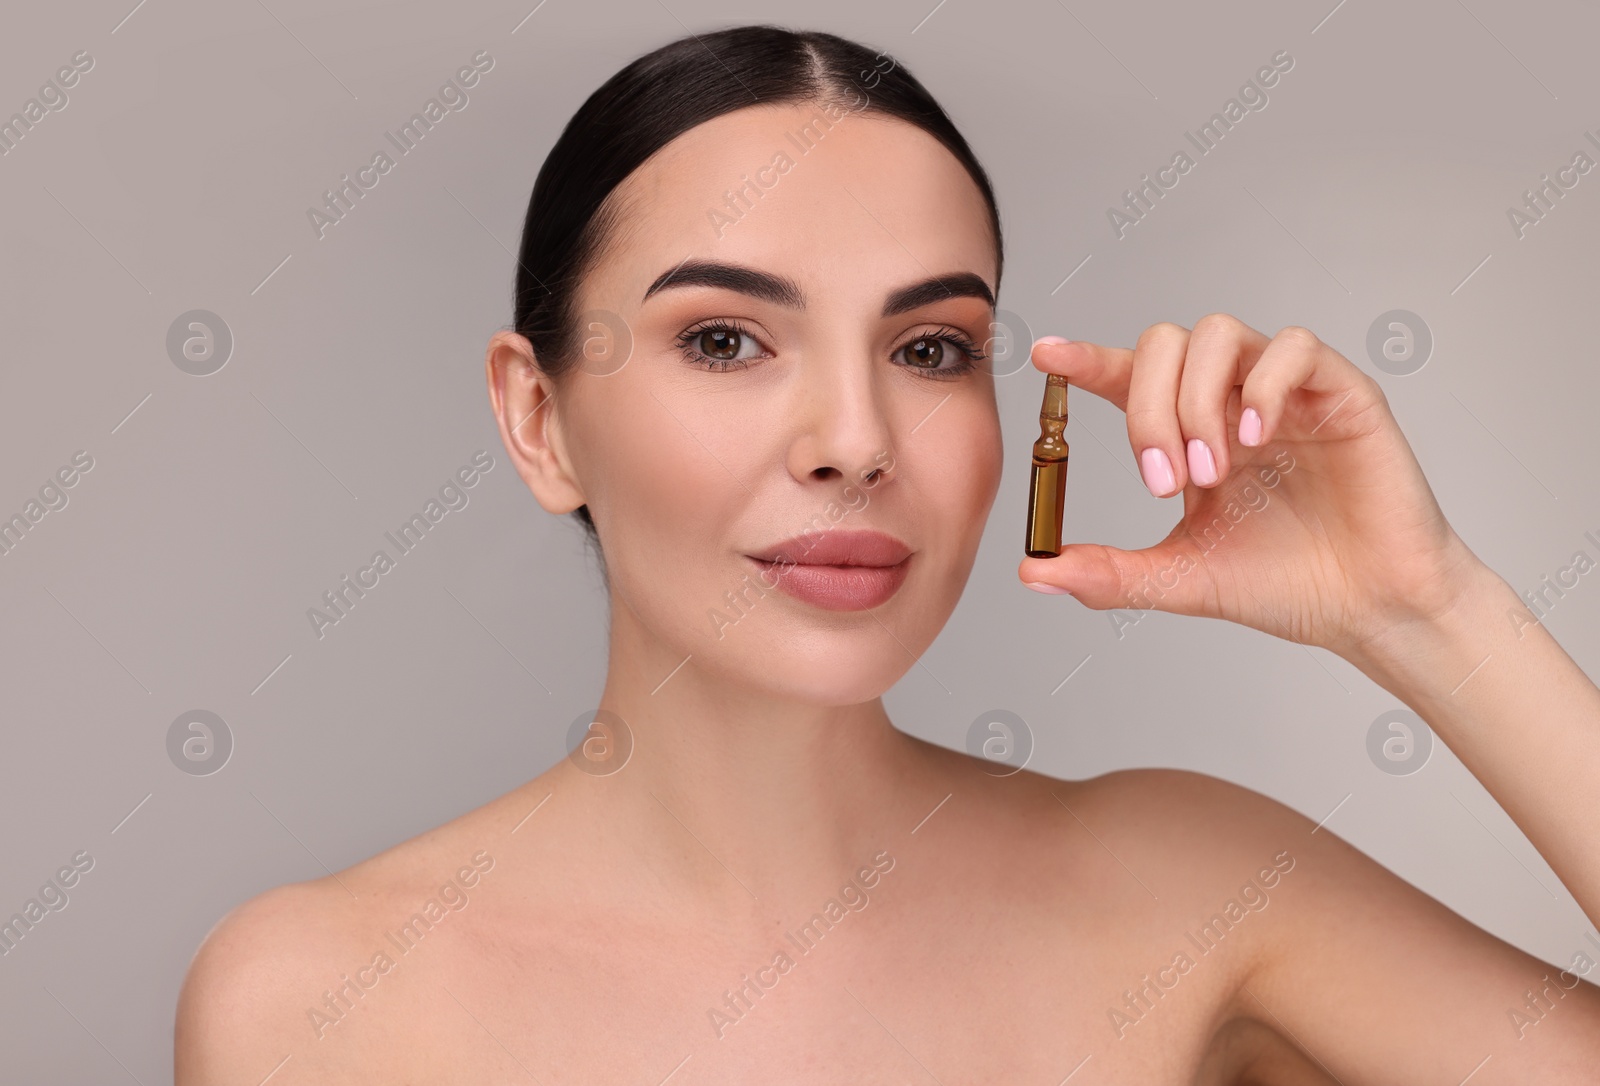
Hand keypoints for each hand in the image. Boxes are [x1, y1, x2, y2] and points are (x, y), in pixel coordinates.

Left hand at [1017, 315, 1486, 661]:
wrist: (1366, 609)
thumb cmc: (1282, 584)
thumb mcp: (1178, 578)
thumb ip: (1107, 572)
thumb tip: (1033, 571)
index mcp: (1189, 431)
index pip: (1130, 376)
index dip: (1086, 360)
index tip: (1047, 356)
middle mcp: (1230, 400)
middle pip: (1165, 344)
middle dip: (1148, 407)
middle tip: (1164, 481)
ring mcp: (1284, 391)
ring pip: (1219, 335)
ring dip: (1197, 401)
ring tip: (1212, 472)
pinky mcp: (1340, 391)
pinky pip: (1293, 347)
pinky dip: (1262, 385)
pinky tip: (1254, 440)